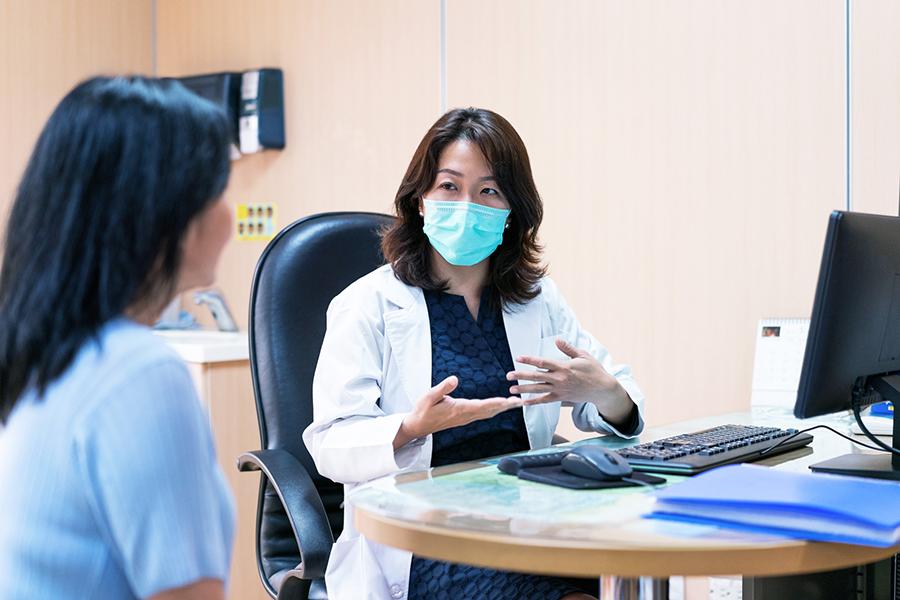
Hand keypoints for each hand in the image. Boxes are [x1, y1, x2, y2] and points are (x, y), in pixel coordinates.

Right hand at [393, 376, 523, 449]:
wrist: (418, 425)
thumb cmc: (423, 410)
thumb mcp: (429, 395)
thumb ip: (443, 387)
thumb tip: (455, 378)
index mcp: (459, 409)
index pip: (481, 406)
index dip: (496, 403)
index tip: (508, 400)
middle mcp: (465, 415)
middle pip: (490, 411)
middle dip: (505, 406)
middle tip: (520, 402)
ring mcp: (465, 418)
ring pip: (488, 413)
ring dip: (502, 408)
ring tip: (516, 403)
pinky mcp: (464, 418)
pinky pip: (483, 414)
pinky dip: (494, 409)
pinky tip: (500, 406)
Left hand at [506, 339, 633, 424]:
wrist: (602, 389)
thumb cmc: (593, 370)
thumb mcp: (583, 355)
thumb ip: (568, 348)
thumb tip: (557, 339)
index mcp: (564, 367)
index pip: (543, 362)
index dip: (529, 359)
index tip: (518, 358)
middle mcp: (559, 379)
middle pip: (536, 376)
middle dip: (521, 376)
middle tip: (508, 375)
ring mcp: (560, 390)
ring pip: (538, 389)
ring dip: (524, 389)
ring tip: (511, 389)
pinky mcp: (561, 398)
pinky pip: (545, 400)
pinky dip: (534, 402)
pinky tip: (524, 402)